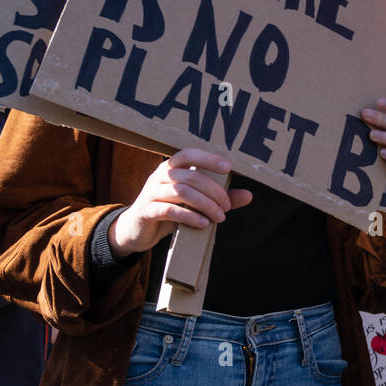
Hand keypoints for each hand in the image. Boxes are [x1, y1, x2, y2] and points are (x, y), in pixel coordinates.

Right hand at [108, 149, 251, 259]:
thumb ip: (219, 198)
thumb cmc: (169, 211)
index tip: (229, 168)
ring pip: (182, 192)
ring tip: (219, 217)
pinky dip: (189, 216)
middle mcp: (159, 176)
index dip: (208, 159)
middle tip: (227, 206)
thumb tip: (249, 195)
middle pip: (191, 177)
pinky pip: (169, 210)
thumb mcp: (195, 203)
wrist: (135, 230)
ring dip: (205, 205)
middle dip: (214, 192)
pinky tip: (203, 223)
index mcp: (171, 168)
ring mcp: (150, 192)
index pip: (188, 154)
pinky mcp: (146, 211)